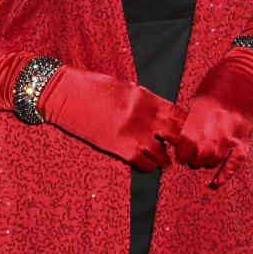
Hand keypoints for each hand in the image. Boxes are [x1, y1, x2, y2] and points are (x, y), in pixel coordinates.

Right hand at [38, 66, 183, 170]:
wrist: (65, 94)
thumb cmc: (93, 87)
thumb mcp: (126, 89)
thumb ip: (146, 102)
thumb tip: (161, 115)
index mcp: (147, 98)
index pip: (180, 115)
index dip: (187, 126)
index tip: (187, 133)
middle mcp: (145, 117)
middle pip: (177, 136)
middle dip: (182, 145)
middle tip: (182, 151)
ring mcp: (133, 134)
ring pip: (162, 154)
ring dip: (165, 159)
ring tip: (165, 162)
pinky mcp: (119, 148)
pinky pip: (143, 163)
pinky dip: (148, 166)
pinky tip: (148, 164)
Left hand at [173, 47, 252, 186]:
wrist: (245, 75)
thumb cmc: (219, 84)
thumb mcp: (198, 99)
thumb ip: (191, 122)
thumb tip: (180, 143)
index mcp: (200, 116)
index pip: (185, 146)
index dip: (180, 154)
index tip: (180, 154)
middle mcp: (216, 127)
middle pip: (198, 156)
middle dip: (192, 159)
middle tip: (192, 156)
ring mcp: (232, 135)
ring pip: (213, 161)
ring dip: (206, 163)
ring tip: (204, 158)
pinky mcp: (245, 138)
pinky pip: (235, 164)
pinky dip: (224, 176)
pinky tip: (214, 184)